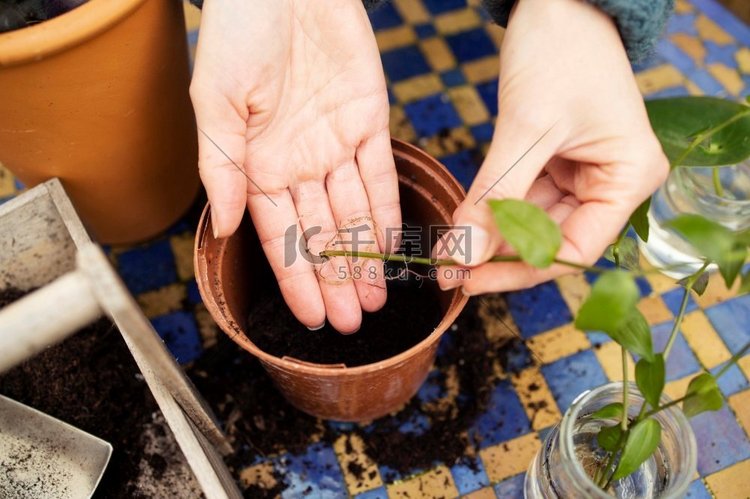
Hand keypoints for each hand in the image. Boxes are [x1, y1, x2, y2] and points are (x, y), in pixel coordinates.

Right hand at [190, 0, 399, 331]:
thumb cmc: (238, 34)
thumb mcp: (216, 103)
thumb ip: (221, 169)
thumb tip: (223, 228)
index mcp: (256, 165)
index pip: (279, 236)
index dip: (297, 279)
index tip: (313, 318)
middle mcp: (296, 163)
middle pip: (320, 234)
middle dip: (336, 279)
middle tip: (353, 322)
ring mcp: (333, 145)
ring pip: (352, 214)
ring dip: (363, 257)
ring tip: (375, 299)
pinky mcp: (367, 121)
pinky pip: (379, 176)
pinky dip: (385, 212)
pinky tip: (390, 248)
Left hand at [436, 0, 667, 293]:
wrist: (557, 3)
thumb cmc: (560, 51)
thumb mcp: (527, 129)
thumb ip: (497, 196)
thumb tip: (464, 254)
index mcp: (630, 178)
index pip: (574, 250)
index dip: (520, 270)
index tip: (472, 279)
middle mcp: (612, 183)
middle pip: (552, 242)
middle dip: (499, 257)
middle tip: (451, 272)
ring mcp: (584, 175)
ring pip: (532, 225)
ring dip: (491, 237)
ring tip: (450, 251)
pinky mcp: (557, 163)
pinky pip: (522, 200)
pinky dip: (493, 210)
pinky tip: (464, 222)